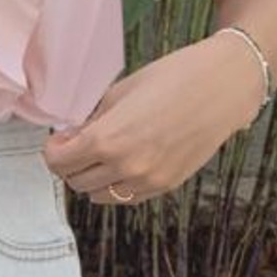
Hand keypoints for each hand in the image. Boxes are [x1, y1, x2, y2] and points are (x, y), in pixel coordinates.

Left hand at [43, 38, 258, 203]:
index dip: (54, 150)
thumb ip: (93, 120)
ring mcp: (146, 181)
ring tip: (101, 155)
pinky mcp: (164, 186)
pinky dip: (116, 185)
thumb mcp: (121, 92)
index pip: (59, 162)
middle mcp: (125, 167)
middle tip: (76, 145)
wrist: (222, 88)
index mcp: (108, 139)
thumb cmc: (175, 78)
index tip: (59, 140)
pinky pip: (125, 197)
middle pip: (76, 181)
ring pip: (99, 196)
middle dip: (70, 164)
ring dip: (92, 178)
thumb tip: (73, 136)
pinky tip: (123, 163)